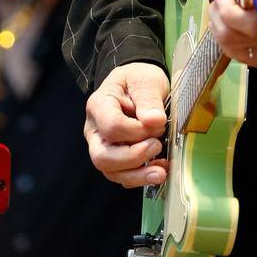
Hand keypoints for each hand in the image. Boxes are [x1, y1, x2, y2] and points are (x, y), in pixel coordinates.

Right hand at [84, 61, 169, 188]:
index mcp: (99, 106)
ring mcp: (103, 146)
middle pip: (102, 157)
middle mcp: (95, 130)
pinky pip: (123, 176)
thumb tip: (154, 121)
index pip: (111, 127)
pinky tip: (159, 168)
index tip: (156, 124)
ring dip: (138, 175)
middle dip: (132, 158)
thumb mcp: (145, 80)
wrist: (137, 84)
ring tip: (161, 171)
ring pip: (111, 171)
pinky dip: (141, 177)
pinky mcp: (115, 158)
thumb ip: (149, 99)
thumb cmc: (137, 79)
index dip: (136, 131)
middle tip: (156, 146)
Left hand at [205, 0, 256, 69]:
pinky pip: (242, 57)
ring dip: (220, 29)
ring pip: (233, 49)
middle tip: (219, 1)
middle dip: (218, 16)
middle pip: (233, 38)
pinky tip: (234, 27)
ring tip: (223, 12)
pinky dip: (231, 41)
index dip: (227, 9)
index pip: (245, 21)